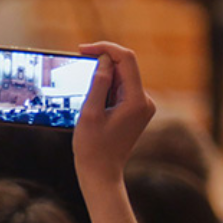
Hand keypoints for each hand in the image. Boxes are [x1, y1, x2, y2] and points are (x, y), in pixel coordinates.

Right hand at [73, 42, 154, 188]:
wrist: (101, 173)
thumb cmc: (93, 147)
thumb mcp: (90, 112)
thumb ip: (99, 83)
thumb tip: (105, 59)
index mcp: (137, 100)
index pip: (127, 59)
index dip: (105, 48)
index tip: (82, 49)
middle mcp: (145, 101)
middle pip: (126, 66)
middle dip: (103, 60)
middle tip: (78, 63)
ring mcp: (141, 106)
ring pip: (122, 76)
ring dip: (103, 74)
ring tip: (84, 88)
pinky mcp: (135, 110)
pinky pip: (121, 88)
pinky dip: (106, 85)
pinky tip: (92, 97)